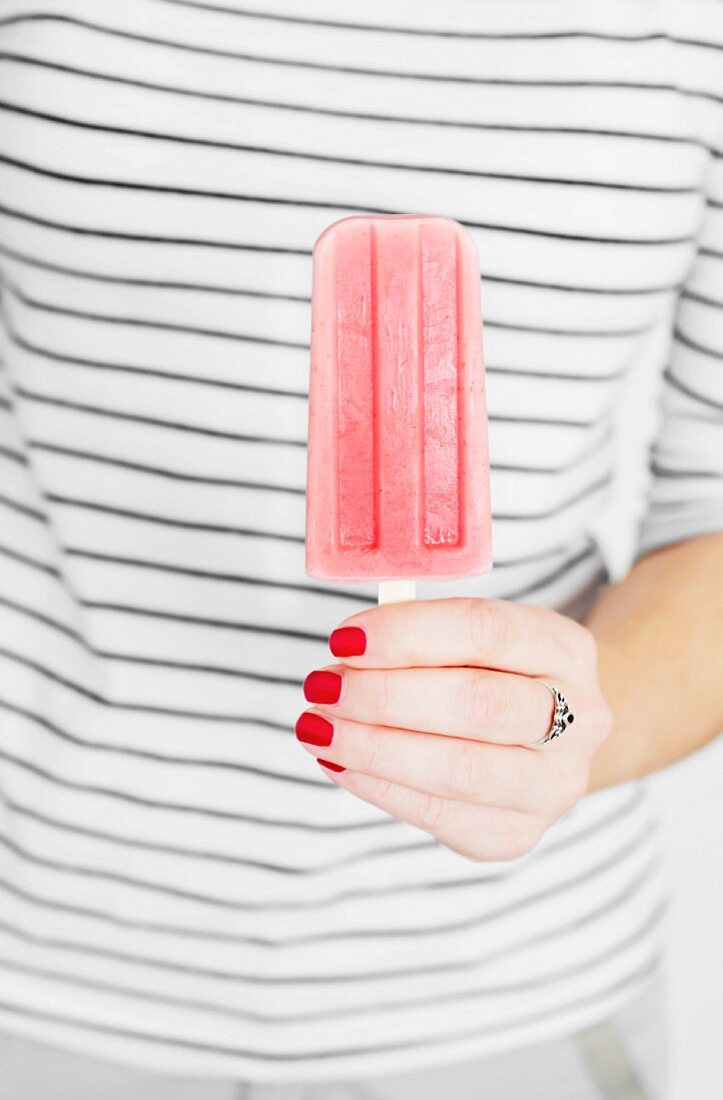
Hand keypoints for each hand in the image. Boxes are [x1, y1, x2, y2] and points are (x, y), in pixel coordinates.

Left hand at [296, 598, 611, 861]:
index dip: (408, 634)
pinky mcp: (517, 834)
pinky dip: (378, 785)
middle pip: (478, 704)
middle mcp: (580, 719)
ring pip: (460, 769)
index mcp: (567, 649)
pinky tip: (340, 761)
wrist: (548, 739)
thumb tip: (347, 652)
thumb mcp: (473, 638)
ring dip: (373, 746)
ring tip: (318, 726)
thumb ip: (421, 636)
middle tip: (322, 687)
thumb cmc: (491, 673)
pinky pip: (439, 814)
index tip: (344, 640)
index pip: (485, 632)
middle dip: (385, 696)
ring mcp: (554, 785)